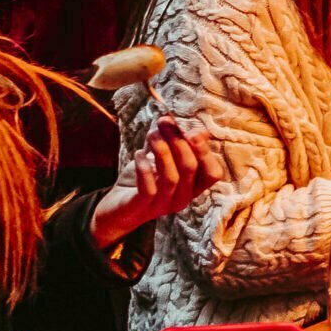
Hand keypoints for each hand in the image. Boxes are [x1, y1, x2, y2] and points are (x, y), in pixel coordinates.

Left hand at [91, 117, 224, 247]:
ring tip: (151, 134)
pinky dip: (143, 166)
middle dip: (178, 140)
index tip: (189, 130)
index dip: (205, 150)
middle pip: (191, 168)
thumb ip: (172, 143)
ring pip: (171, 177)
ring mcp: (163, 205)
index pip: (213, 173)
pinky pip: (148, 188)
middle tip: (164, 123)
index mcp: (192, 187)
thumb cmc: (142, 181)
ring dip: (161, 149)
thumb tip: (181, 121)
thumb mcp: (160, 160)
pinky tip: (138, 154)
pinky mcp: (143, 208)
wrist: (117, 210)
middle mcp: (182, 198)